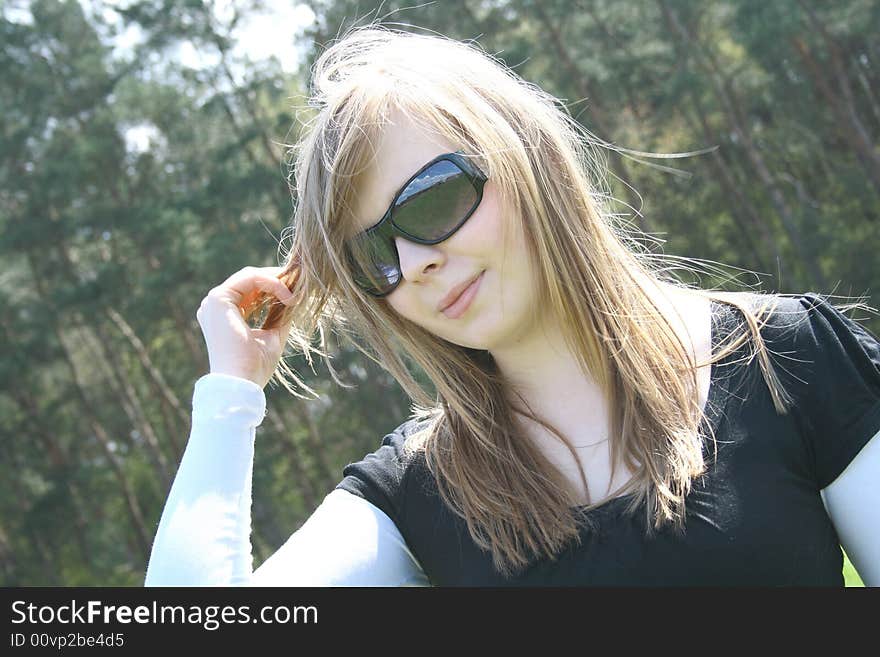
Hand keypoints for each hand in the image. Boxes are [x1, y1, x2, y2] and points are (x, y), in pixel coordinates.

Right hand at [196, 265, 299, 388]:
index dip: (274, 287)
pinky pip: (251, 278)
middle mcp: (215, 306)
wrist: (241, 382)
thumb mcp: (271, 337)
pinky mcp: (219, 299)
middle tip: (299, 287)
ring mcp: (214, 301)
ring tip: (295, 294)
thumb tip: (294, 299)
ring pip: (251, 276)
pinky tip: (288, 297)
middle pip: (249, 280)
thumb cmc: (255, 366)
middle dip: (277, 280)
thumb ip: (278, 318)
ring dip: (277, 281)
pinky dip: (272, 283)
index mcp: (224, 315)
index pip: (249, 290)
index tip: (296, 294)